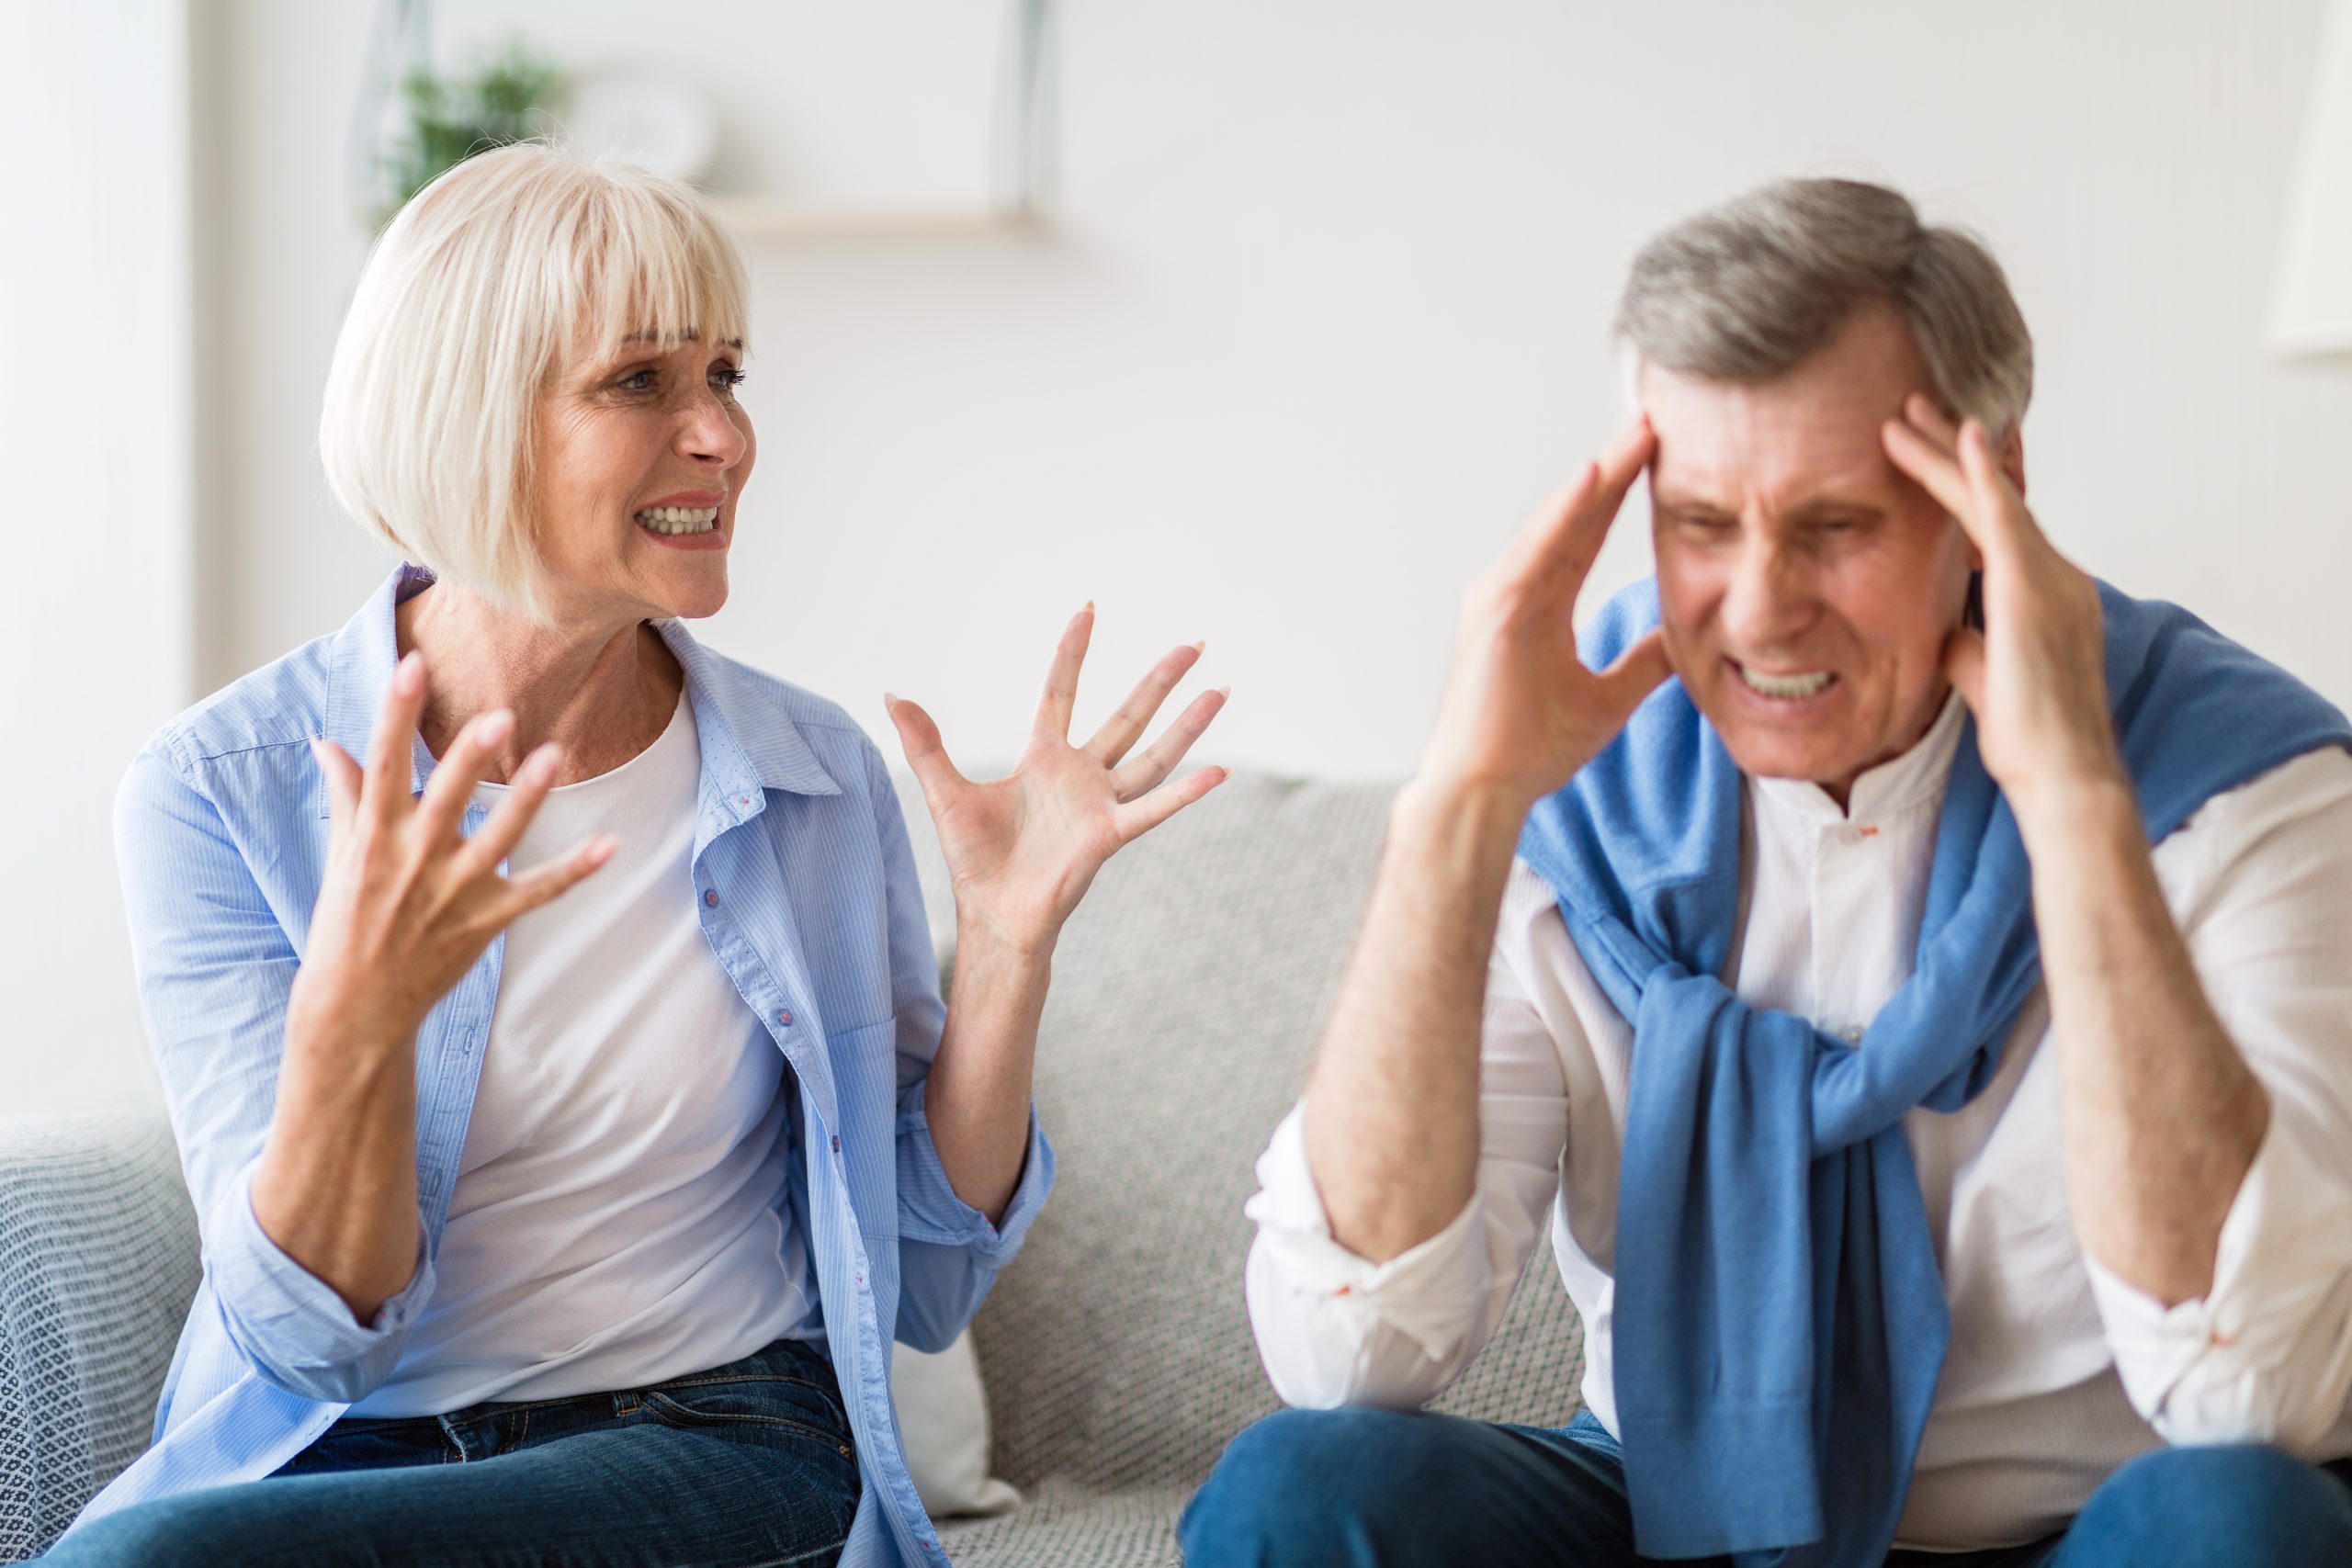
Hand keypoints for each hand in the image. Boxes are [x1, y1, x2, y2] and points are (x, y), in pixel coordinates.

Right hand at [290, 649, 616, 1056]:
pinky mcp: (483, 924)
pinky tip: (609, 846)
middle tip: (500, 715)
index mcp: (374, 837)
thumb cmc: (346, 923)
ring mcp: (450, 895)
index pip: (383, 764)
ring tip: (555, 757)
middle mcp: (411, 861)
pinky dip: (572, 872)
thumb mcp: (341, 855)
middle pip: (444, 799)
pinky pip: (535, 894)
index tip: (410, 665)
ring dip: (526, 800)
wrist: (353, 1007)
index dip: (395, 714)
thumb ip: (346, 794)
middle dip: (469, 758)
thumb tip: (326, 742)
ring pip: (496, 840)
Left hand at [885, 610, 1227, 955]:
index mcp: (1043, 760)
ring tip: (1220, 690)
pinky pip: (1152, 808)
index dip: (1074, 652)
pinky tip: (1217, 771)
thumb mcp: (943, 792)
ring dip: (1188, 724)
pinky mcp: (1108, 834)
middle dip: (1161, 681)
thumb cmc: (975, 861)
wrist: (992, 916)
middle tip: (1193, 645)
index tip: (1089, 610)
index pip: (1062, 692)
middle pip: (1129, 716)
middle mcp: (1080, 776)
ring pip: (1154, 755)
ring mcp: (1100, 804)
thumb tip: (892, 696)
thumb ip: (925, 743)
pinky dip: (1186, 793)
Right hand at [1416, 416, 1674, 809]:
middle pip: (1575, 518)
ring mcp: (1501, 598)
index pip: (1588, 536)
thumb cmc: (1528, 750)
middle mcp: (1516, 591)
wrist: (1486, 791)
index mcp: (1540, 607)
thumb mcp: (1607, 699)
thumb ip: (1641, 664)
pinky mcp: (1495, 613)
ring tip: (1637, 435)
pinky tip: (1593, 479)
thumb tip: (1683, 639)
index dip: (1621, 494)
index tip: (1660, 453)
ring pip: (1558, 525)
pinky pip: (1536, 552)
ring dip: (1597, 478)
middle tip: (1654, 420)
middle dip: (1615, 469)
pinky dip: (1563, 515)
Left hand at [1881, 395, 2124, 819]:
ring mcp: (2050, 578)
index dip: (1964, 487)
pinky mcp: (2032, 588)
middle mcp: (2057, 576)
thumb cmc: (2028, 741)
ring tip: (1905, 414)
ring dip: (1947, 451)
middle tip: (1914, 410)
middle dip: (1952, 452)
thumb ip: (1967, 647)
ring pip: (1991, 497)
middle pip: (1995, 499)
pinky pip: (2003, 516)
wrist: (2062, 775)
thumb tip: (1944, 632)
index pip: (1997, 527)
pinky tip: (1959, 435)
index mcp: (2046, 596)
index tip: (1934, 452)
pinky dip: (1979, 472)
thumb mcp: (1984, 680)